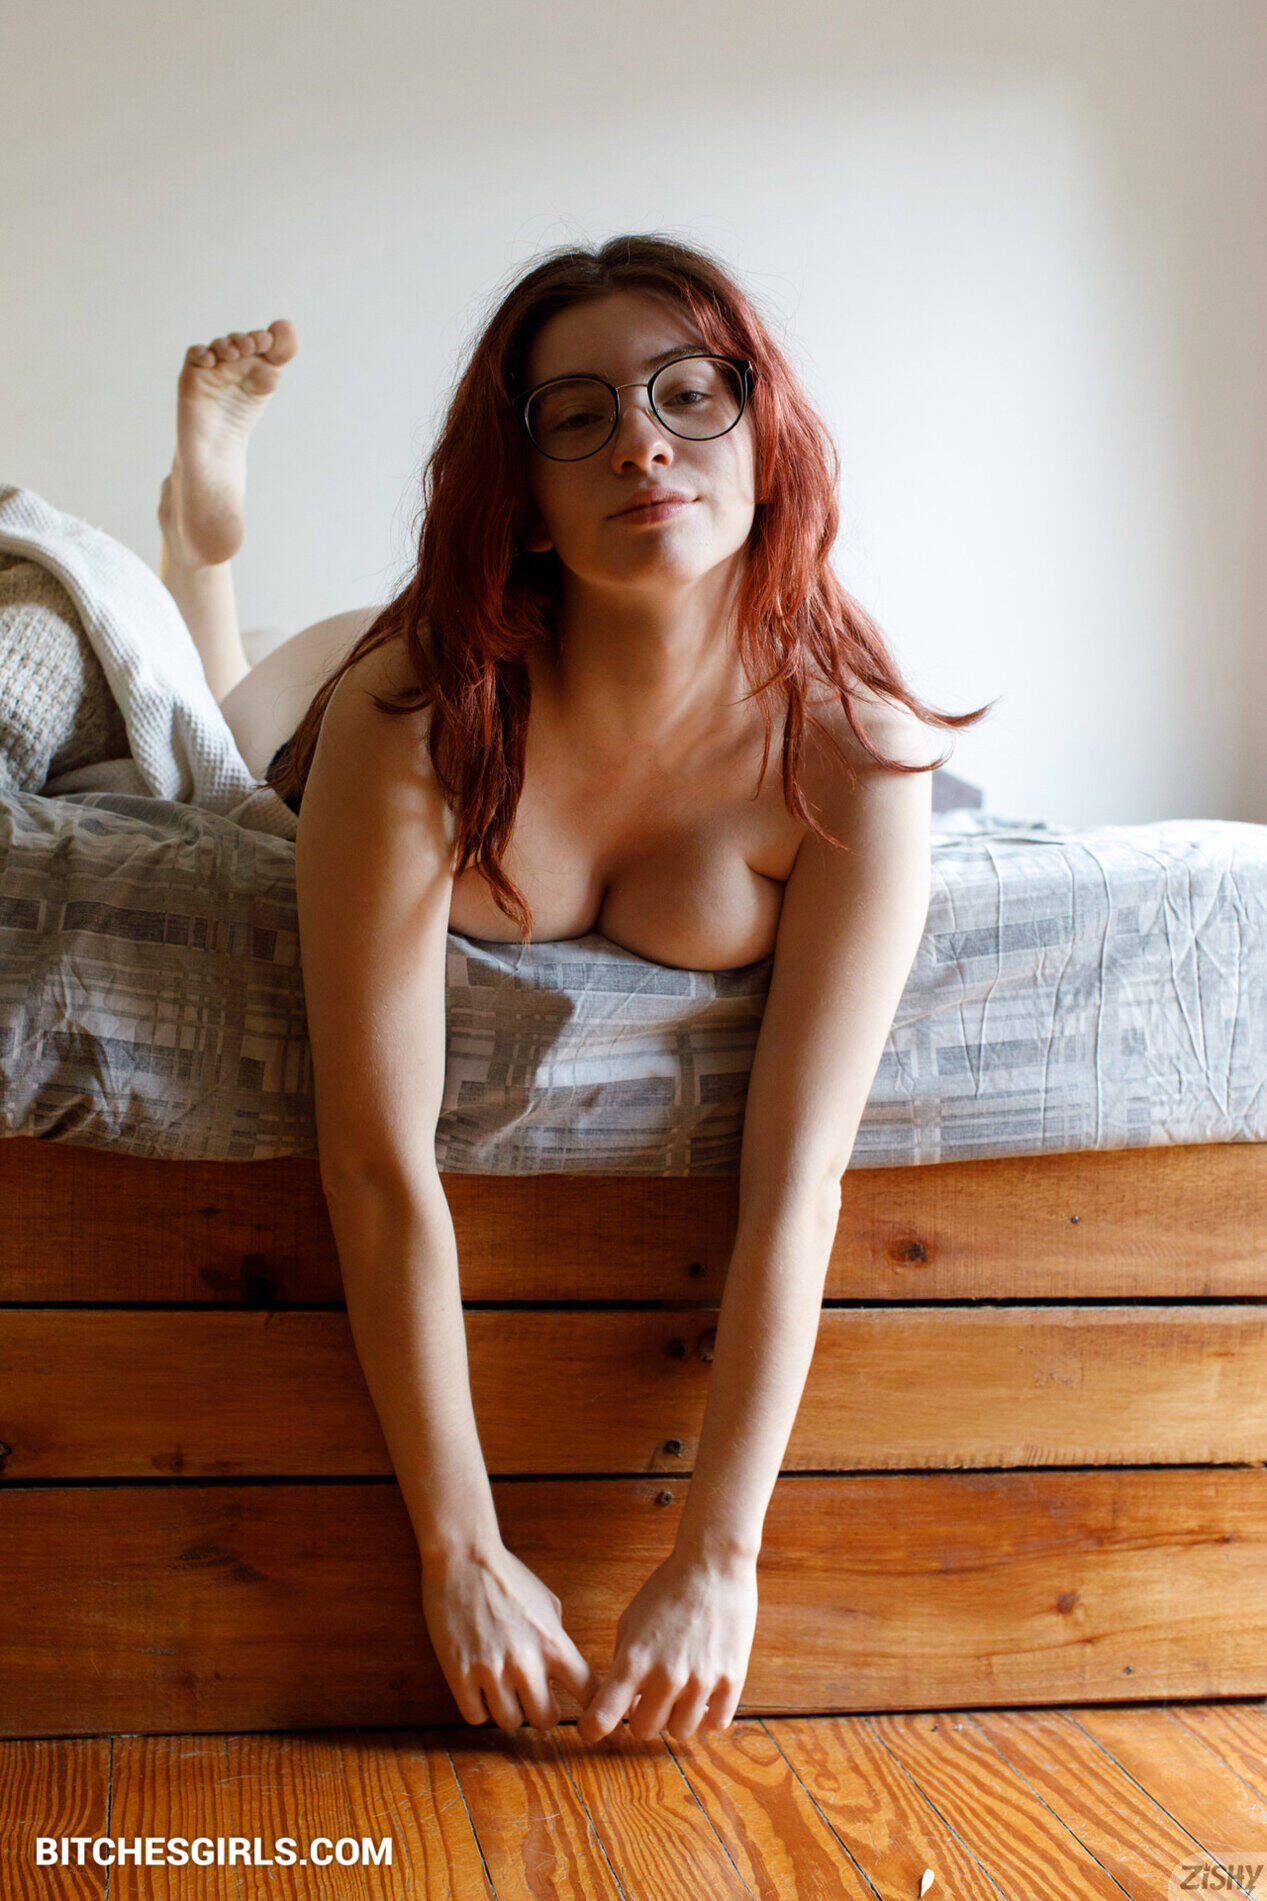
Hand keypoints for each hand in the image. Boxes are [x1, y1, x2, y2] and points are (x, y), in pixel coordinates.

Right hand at [421, 1541, 599, 1731]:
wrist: (464, 1557)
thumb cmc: (508, 1576)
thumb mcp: (548, 1603)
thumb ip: (557, 1640)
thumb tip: (563, 1671)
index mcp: (554, 1643)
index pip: (588, 1692)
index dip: (598, 1715)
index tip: (601, 1728)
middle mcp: (527, 1662)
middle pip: (546, 1720)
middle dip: (541, 1712)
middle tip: (531, 1698)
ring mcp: (492, 1670)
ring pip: (510, 1722)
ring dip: (508, 1710)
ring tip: (502, 1690)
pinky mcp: (460, 1674)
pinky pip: (475, 1716)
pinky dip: (479, 1708)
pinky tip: (478, 1689)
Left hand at [578, 1549, 757, 1743]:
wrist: (713, 1564)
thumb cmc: (667, 1589)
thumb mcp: (630, 1620)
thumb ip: (622, 1663)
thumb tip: (624, 1702)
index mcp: (633, 1660)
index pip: (603, 1717)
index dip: (594, 1730)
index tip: (593, 1731)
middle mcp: (665, 1677)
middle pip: (645, 1731)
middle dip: (641, 1718)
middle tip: (649, 1699)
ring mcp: (700, 1681)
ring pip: (680, 1732)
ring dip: (674, 1718)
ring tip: (678, 1695)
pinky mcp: (731, 1680)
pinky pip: (715, 1724)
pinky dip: (706, 1718)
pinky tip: (703, 1698)